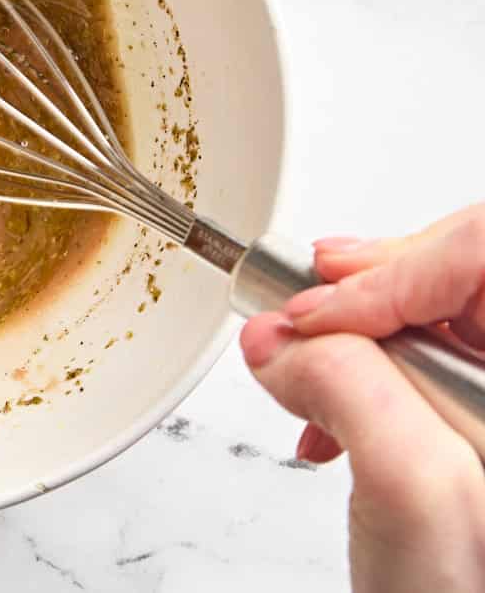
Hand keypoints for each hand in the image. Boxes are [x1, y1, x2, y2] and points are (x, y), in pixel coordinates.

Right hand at [241, 206, 484, 591]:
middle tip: (301, 316)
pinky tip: (331, 404)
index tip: (317, 312)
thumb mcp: (411, 495)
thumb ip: (348, 391)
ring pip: (434, 302)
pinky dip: (361, 361)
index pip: (482, 251)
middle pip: (459, 262)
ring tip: (304, 367)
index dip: (395, 266)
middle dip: (366, 285)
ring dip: (353, 329)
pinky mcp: (473, 404)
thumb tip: (282, 336)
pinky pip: (421, 346)